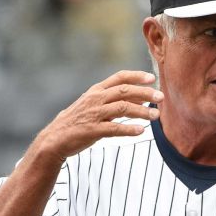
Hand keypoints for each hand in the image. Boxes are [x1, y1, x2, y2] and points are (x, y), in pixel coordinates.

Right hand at [36, 70, 161, 160]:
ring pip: (122, 108)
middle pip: (124, 91)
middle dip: (145, 93)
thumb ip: (117, 101)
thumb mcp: (95, 106)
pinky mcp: (92, 130)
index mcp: (96, 91)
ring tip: (156, 116)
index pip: (119, 77)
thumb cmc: (79, 121)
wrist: (55, 138)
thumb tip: (142, 100)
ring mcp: (94, 114)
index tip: (152, 78)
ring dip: (142, 112)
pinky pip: (114, 128)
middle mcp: (96, 99)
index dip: (136, 76)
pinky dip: (129, 129)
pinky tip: (140, 131)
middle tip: (161, 97)